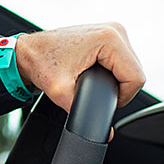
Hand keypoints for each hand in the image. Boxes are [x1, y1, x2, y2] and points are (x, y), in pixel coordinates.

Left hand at [14, 22, 145, 111]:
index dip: (123, 97)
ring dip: (116, 80)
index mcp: (109, 39)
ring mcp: (112, 30)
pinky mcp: (107, 34)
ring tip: (91, 83)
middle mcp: (114, 30)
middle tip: (93, 93)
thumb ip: (82, 112)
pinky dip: (113, 72)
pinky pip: (122, 60)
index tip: (104, 102)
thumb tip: (105, 133)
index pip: (136, 78)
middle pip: (135, 71)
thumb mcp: (59, 91)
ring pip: (130, 66)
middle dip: (119, 88)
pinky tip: (95, 75)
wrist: (27, 51)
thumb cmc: (40, 63)